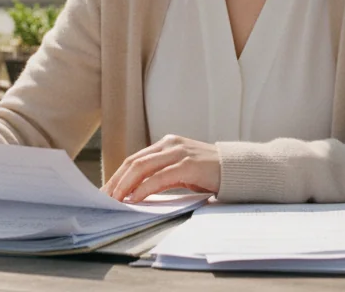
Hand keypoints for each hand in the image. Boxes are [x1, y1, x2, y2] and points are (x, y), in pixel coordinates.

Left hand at [101, 134, 220, 203]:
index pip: (135, 159)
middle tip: (105, 198)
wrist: (239, 170)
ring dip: (125, 185)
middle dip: (116, 181)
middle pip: (134, 162)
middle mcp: (170, 144)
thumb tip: (136, 192)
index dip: (118, 175)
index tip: (107, 192)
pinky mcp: (188, 164)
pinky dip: (144, 188)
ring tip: (115, 200)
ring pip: (142, 167)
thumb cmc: (210, 173)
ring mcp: (179, 152)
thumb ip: (162, 175)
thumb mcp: (182, 171)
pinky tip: (135, 198)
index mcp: (167, 144)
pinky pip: (159, 177)